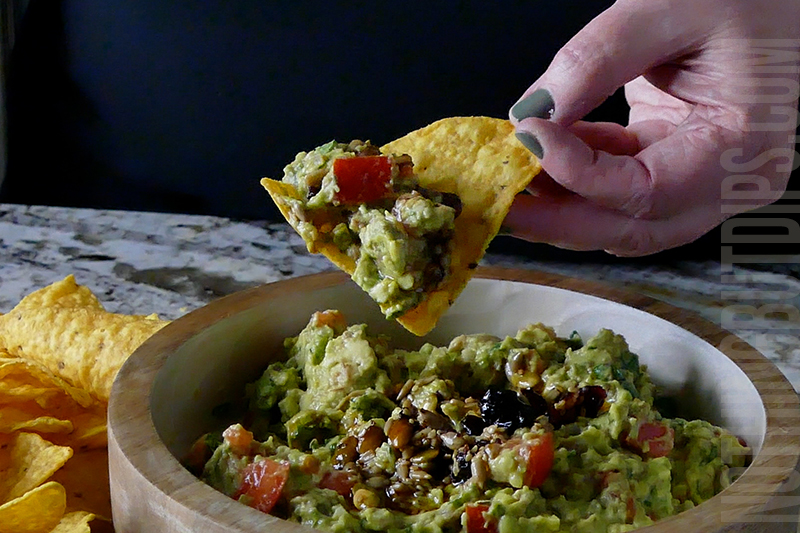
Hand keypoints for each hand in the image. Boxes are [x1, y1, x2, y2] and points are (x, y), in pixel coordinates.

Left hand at [506, 0, 799, 255]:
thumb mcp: (666, 8)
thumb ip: (594, 61)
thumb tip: (530, 115)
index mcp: (744, 147)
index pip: (646, 192)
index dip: (577, 175)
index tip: (527, 138)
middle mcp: (732, 182)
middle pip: (631, 227)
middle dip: (557, 220)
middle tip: (496, 202)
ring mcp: (708, 182)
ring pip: (623, 220)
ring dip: (562, 206)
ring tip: (509, 180)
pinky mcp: (682, 169)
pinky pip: (623, 192)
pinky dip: (579, 179)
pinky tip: (543, 153)